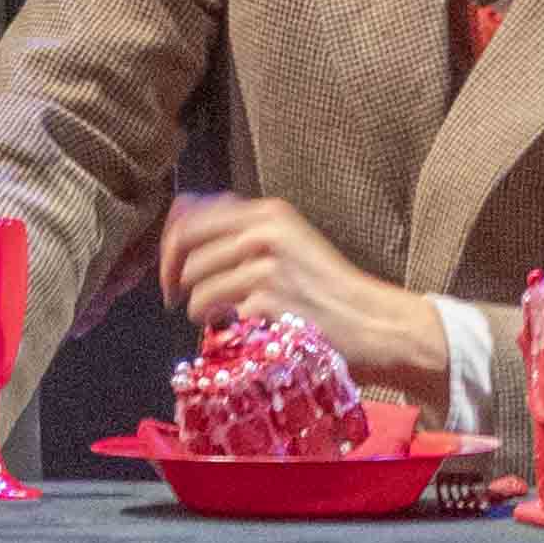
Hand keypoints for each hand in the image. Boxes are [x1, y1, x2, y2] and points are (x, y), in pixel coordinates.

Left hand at [155, 194, 452, 407]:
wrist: (375, 326)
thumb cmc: (330, 290)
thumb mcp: (290, 243)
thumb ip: (244, 234)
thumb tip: (183, 231)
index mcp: (268, 212)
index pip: (191, 214)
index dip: (169, 242)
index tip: (168, 266)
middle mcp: (264, 231)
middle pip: (186, 248)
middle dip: (173, 276)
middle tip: (176, 298)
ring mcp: (266, 266)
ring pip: (197, 285)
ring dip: (200, 308)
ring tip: (222, 318)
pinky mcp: (269, 301)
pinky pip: (217, 313)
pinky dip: (222, 327)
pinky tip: (243, 330)